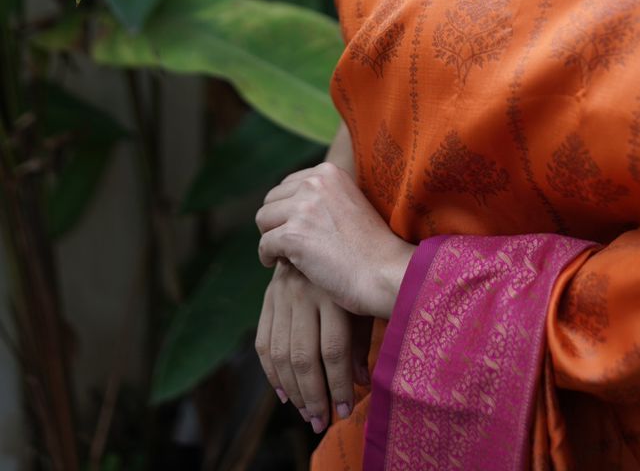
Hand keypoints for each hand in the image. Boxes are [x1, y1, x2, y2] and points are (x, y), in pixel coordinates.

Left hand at [255, 161, 415, 319]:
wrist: (385, 272)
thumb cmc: (371, 246)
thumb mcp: (350, 203)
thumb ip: (324, 196)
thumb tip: (290, 202)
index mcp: (329, 172)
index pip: (288, 184)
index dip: (289, 210)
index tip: (301, 229)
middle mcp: (315, 182)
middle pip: (271, 199)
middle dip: (277, 223)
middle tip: (292, 245)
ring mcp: (303, 207)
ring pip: (263, 219)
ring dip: (272, 239)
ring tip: (288, 255)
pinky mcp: (293, 234)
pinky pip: (264, 245)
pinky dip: (268, 258)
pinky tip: (283, 266)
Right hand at [255, 261, 373, 432]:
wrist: (332, 230)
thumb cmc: (361, 277)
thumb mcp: (363, 305)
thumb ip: (360, 343)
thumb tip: (360, 383)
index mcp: (334, 292)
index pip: (333, 350)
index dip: (338, 384)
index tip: (344, 410)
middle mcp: (306, 291)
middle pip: (305, 356)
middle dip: (313, 395)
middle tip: (321, 421)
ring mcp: (283, 292)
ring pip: (281, 353)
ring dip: (293, 390)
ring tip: (306, 413)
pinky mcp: (270, 295)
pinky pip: (263, 341)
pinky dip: (271, 372)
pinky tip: (284, 393)